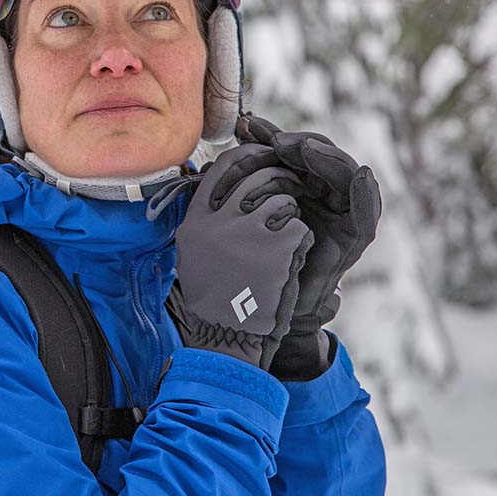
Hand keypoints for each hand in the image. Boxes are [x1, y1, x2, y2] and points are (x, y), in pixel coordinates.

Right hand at [171, 143, 314, 370]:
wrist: (227, 337)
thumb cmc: (214, 296)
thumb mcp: (195, 250)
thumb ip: (208, 216)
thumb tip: (222, 180)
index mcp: (196, 219)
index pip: (224, 168)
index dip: (249, 158)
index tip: (264, 159)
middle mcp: (218, 221)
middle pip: (258, 177)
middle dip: (281, 180)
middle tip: (292, 189)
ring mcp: (247, 233)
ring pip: (282, 200)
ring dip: (291, 215)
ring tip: (286, 237)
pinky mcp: (276, 248)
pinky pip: (298, 226)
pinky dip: (301, 241)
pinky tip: (292, 259)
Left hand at [243, 115, 381, 379]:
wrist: (266, 300)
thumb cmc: (256, 250)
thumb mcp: (251, 202)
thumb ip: (252, 167)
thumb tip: (243, 125)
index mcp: (299, 180)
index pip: (290, 148)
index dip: (272, 134)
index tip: (247, 126)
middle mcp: (325, 190)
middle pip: (319, 154)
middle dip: (297, 143)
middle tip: (275, 141)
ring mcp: (344, 209)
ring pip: (344, 171)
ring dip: (327, 158)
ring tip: (306, 151)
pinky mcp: (358, 233)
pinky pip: (367, 208)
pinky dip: (366, 190)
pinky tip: (360, 175)